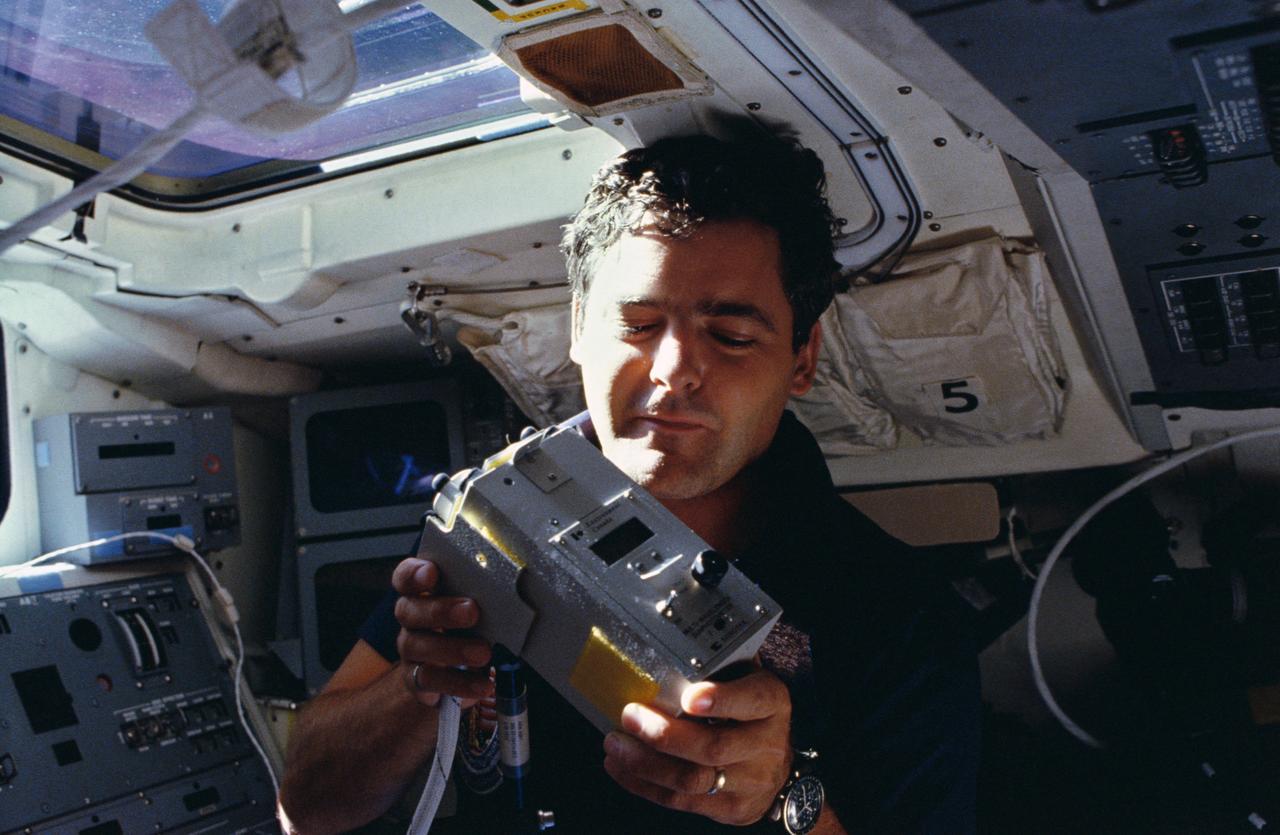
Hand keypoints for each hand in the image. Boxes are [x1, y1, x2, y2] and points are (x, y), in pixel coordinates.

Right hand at [391, 557, 493, 707]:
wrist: (454, 668)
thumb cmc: (468, 624)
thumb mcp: (474, 606)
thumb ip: (482, 596)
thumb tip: (511, 593)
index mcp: (421, 592)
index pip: (405, 577)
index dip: (414, 574)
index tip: (432, 572)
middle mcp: (410, 619)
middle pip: (410, 611)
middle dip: (440, 610)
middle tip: (471, 611)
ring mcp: (410, 649)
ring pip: (417, 646)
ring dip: (452, 649)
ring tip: (483, 653)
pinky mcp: (416, 680)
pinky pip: (431, 681)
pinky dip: (459, 683)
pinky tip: (483, 684)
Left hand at [602, 668, 791, 824]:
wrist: (776, 766)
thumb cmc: (750, 712)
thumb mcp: (747, 681)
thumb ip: (720, 667)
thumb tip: (664, 638)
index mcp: (771, 703)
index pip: (753, 700)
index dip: (721, 700)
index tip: (689, 696)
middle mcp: (765, 744)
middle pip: (713, 747)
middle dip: (664, 735)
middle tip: (630, 716)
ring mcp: (749, 782)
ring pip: (692, 779)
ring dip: (645, 763)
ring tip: (615, 744)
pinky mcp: (729, 808)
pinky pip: (680, 801)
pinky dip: (643, 783)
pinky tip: (621, 766)